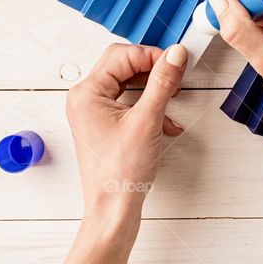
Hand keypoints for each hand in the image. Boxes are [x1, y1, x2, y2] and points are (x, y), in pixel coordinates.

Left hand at [66, 43, 186, 227]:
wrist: (113, 209)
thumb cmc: (121, 172)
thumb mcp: (148, 120)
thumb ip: (163, 82)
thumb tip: (175, 54)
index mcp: (87, 93)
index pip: (122, 55)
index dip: (152, 55)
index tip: (177, 62)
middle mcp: (85, 99)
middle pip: (123, 65)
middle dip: (153, 70)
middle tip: (176, 76)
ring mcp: (93, 112)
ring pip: (128, 83)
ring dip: (154, 89)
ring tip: (173, 98)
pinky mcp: (104, 124)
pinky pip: (128, 102)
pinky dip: (149, 107)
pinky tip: (167, 123)